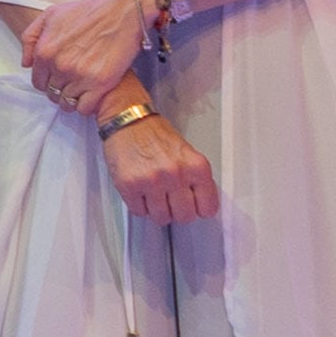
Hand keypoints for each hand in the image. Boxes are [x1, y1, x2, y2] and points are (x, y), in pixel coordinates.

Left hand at [23, 0, 154, 116]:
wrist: (122, 11)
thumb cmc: (89, 11)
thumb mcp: (51, 14)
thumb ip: (31, 37)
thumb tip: (26, 63)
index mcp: (45, 51)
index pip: (38, 81)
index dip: (47, 81)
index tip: (57, 79)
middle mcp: (60, 66)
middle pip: (52, 93)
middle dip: (59, 90)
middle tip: (71, 83)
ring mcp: (80, 76)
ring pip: (67, 103)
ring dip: (73, 99)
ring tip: (81, 91)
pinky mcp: (100, 83)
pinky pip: (85, 108)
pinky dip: (87, 106)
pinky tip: (92, 96)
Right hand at [104, 112, 221, 226]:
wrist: (128, 119)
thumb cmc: (154, 134)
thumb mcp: (186, 152)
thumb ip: (195, 178)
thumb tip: (198, 203)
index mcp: (196, 166)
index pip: (208, 208)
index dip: (199, 209)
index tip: (194, 207)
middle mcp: (176, 174)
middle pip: (185, 216)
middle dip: (177, 212)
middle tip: (171, 202)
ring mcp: (152, 181)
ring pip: (161, 217)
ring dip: (157, 210)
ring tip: (154, 195)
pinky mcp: (130, 186)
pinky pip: (139, 212)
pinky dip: (139, 206)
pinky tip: (140, 192)